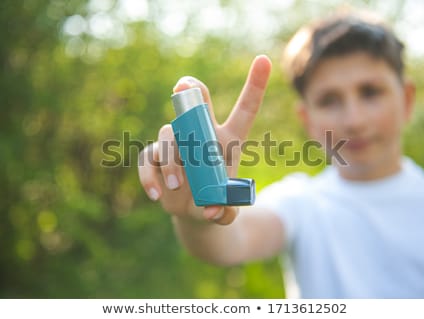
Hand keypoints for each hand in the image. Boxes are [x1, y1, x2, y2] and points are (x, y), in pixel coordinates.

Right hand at [138, 55, 271, 224]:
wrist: (197, 212)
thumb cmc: (217, 200)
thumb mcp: (227, 207)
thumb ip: (227, 210)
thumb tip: (214, 210)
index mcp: (229, 139)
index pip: (244, 109)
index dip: (254, 84)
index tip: (263, 59)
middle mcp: (201, 134)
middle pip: (196, 102)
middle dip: (191, 90)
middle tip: (184, 88)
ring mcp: (176, 144)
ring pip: (169, 133)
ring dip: (172, 157)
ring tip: (177, 185)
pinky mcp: (155, 158)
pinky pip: (147, 158)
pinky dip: (150, 175)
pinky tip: (156, 193)